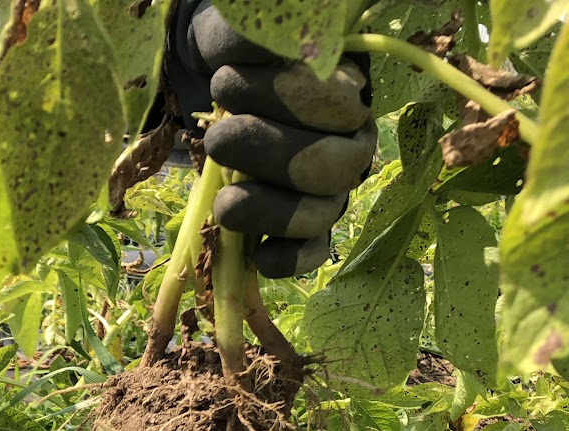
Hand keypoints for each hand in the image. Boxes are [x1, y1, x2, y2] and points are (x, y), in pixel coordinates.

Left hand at [168, 0, 376, 276]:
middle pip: (334, 168)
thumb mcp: (244, 30)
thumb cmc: (238, 50)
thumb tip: (257, 54)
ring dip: (269, 213)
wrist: (221, 71)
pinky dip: (289, 261)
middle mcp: (351, 140)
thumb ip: (258, 38)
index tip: (225, 83)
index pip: (338, 107)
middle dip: (270, 157)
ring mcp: (331, 185)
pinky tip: (259, 258)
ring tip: (224, 204)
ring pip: (322, 214)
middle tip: (217, 141)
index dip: (285, 102)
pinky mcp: (304, 223)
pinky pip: (313, 252)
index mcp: (348, 88)